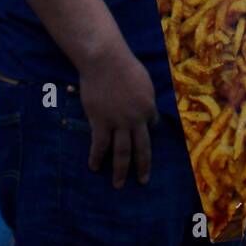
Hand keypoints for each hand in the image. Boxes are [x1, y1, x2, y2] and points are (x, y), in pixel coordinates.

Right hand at [79, 42, 158, 188]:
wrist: (105, 60)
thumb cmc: (124, 65)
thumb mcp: (143, 80)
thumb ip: (145, 96)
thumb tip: (147, 109)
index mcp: (148, 107)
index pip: (151, 124)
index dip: (148, 128)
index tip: (144, 132)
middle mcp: (135, 119)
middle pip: (141, 149)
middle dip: (143, 167)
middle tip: (142, 181)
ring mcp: (118, 122)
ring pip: (121, 153)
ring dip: (120, 171)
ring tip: (118, 184)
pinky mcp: (100, 121)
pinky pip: (100, 145)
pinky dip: (96, 157)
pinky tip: (94, 167)